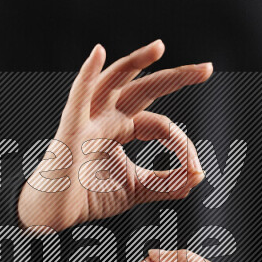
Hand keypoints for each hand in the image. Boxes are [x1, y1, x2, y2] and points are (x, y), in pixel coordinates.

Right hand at [18, 41, 211, 230]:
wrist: (55, 214)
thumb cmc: (88, 197)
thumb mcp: (137, 189)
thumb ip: (167, 183)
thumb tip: (198, 175)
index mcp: (121, 129)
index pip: (161, 125)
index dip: (183, 145)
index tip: (196, 170)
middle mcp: (106, 118)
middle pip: (145, 89)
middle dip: (176, 78)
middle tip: (207, 69)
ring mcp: (87, 121)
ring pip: (114, 82)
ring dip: (136, 62)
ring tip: (160, 47)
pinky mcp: (70, 131)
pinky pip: (79, 98)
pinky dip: (87, 74)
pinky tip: (99, 53)